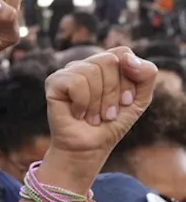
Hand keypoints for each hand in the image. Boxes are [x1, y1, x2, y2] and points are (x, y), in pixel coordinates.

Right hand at [45, 49, 156, 171]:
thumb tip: (126, 59)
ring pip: (92, 71)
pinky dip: (82, 103)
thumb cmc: (112, 124)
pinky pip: (76, 82)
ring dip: (97, 102)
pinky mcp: (54, 83)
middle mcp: (86, 64)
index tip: (124, 102)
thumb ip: (146, 74)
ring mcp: (68, 72)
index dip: (127, 79)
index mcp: (106, 64)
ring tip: (92, 116)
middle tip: (107, 113)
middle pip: (109, 61)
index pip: (122, 53)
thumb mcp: (140, 99)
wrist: (89, 148)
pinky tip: (77, 114)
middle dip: (113, 92)